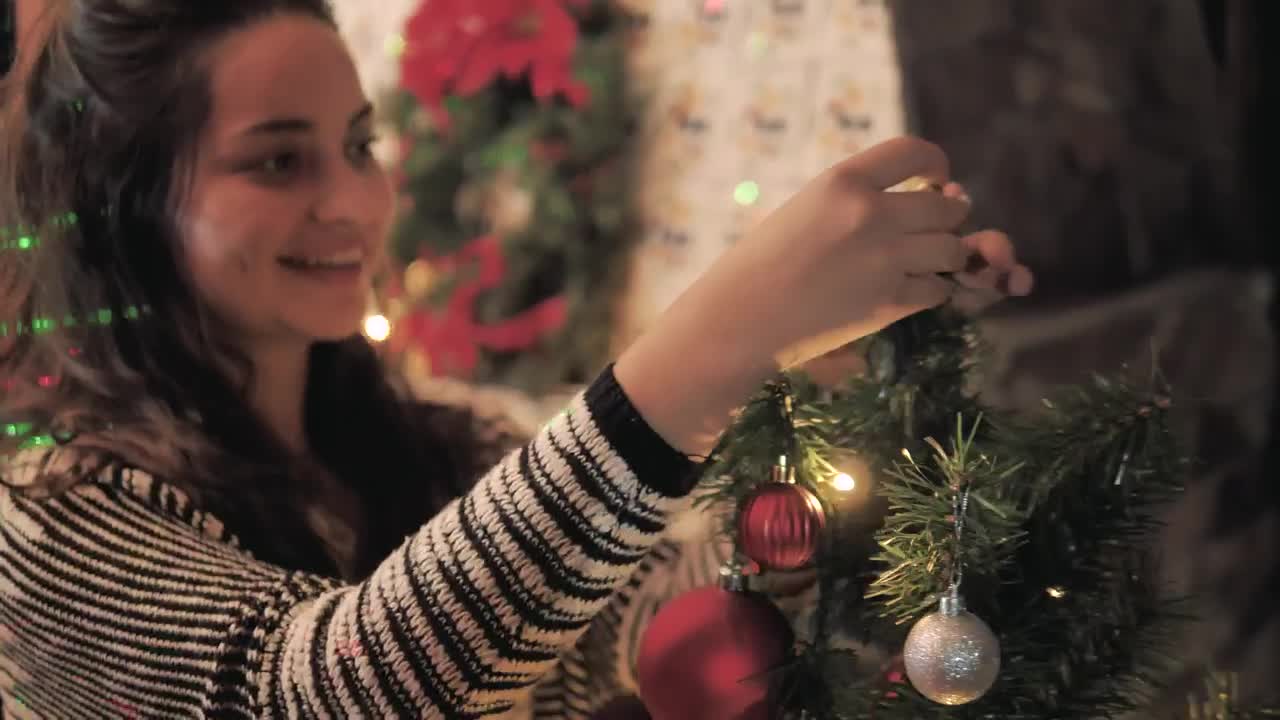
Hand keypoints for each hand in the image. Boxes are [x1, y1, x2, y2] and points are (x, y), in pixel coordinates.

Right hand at [616, 137, 1031, 454]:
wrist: (737, 321)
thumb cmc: (763, 264)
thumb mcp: (807, 208)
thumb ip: (860, 198)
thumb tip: (938, 197)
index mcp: (843, 181)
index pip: (915, 152)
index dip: (936, 165)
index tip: (936, 180)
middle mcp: (871, 214)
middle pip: (947, 207)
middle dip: (946, 217)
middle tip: (928, 230)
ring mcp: (885, 260)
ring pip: (951, 248)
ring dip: (943, 255)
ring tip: (918, 262)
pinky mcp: (889, 303)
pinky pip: (938, 289)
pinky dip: (929, 290)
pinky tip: (904, 291)